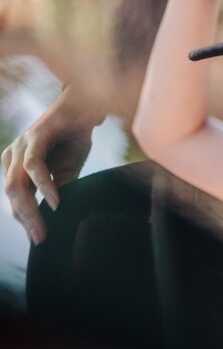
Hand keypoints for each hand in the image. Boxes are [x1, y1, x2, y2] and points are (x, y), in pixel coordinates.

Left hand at [2, 86, 101, 244]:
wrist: (84, 108)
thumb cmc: (74, 137)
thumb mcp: (66, 170)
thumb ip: (58, 189)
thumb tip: (55, 215)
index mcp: (16, 166)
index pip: (16, 199)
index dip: (25, 220)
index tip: (39, 239)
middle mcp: (12, 156)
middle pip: (13, 196)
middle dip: (25, 221)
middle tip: (40, 240)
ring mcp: (21, 146)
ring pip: (17, 185)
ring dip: (30, 210)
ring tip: (43, 229)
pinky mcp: (35, 137)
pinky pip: (34, 166)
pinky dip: (44, 186)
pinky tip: (55, 201)